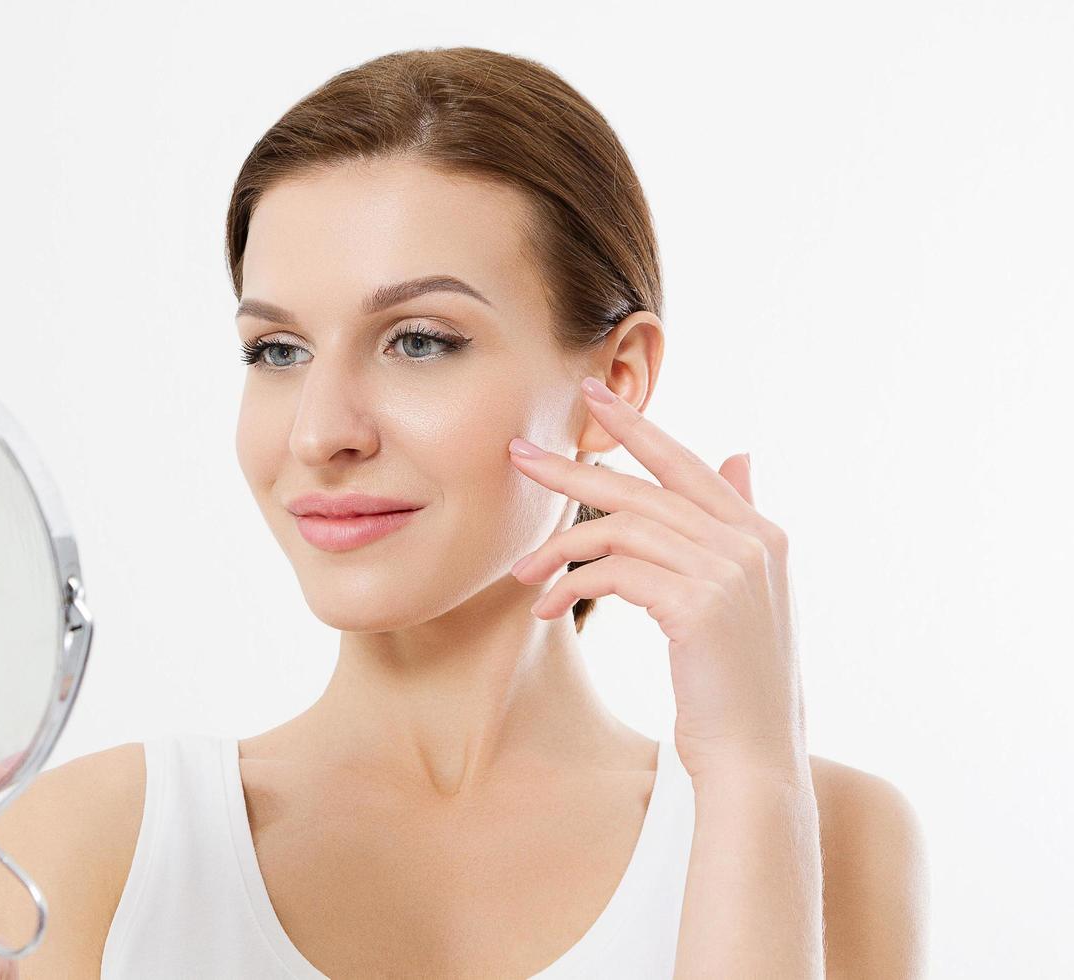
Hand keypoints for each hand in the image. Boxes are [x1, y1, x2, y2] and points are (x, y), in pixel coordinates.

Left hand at [506, 375, 806, 784]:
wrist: (754, 758)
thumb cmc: (735, 684)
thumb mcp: (741, 598)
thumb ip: (736, 524)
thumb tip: (739, 454)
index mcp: (760, 535)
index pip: (687, 464)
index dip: (638, 427)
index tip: (594, 397)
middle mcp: (749, 543)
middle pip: (643, 487)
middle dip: (574, 471)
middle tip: (520, 454)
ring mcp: (726, 572)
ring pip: (621, 529)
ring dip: (561, 549)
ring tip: (525, 573)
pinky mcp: (696, 605)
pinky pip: (613, 571)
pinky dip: (572, 584)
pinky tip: (549, 606)